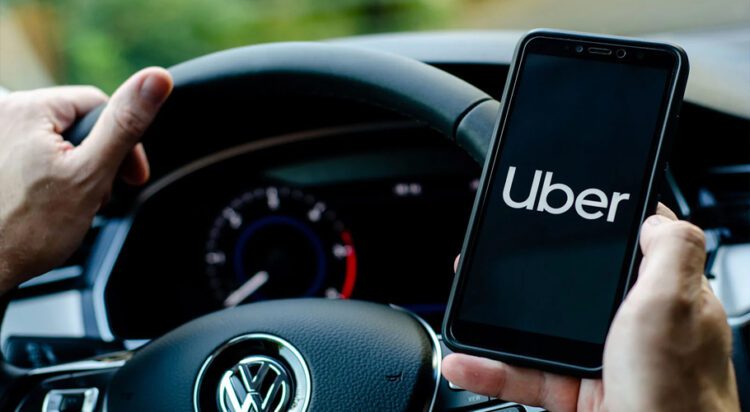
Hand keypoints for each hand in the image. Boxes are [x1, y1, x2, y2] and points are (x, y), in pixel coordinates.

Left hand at [0, 68, 172, 292]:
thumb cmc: (26, 230)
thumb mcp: (91, 173)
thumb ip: (125, 124)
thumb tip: (156, 79)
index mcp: (27, 108)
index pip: (98, 104)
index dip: (124, 143)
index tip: (131, 177)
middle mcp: (4, 115)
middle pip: (75, 124)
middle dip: (96, 160)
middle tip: (97, 196)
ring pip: (55, 142)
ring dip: (74, 171)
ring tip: (70, 203)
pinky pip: (33, 156)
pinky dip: (48, 177)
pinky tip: (47, 203)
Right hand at [442, 204, 739, 410]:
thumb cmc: (677, 397)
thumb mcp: (673, 305)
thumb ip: (670, 250)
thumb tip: (653, 216)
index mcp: (662, 299)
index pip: (629, 249)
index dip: (594, 229)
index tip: (558, 214)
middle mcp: (634, 329)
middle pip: (572, 290)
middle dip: (528, 278)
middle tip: (492, 264)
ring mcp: (603, 362)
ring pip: (539, 334)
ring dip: (495, 328)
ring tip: (463, 314)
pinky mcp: (576, 394)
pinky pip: (523, 375)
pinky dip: (489, 370)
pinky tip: (466, 362)